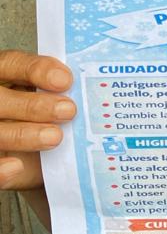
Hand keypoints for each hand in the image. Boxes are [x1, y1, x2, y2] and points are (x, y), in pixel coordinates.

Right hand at [0, 51, 75, 192]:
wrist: (39, 159)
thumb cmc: (45, 119)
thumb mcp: (50, 100)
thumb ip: (58, 93)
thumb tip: (91, 91)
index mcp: (4, 76)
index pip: (13, 64)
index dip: (36, 70)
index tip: (65, 80)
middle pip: (0, 99)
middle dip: (33, 105)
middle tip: (68, 111)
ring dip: (24, 135)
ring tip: (55, 137)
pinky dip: (0, 169)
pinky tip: (17, 166)